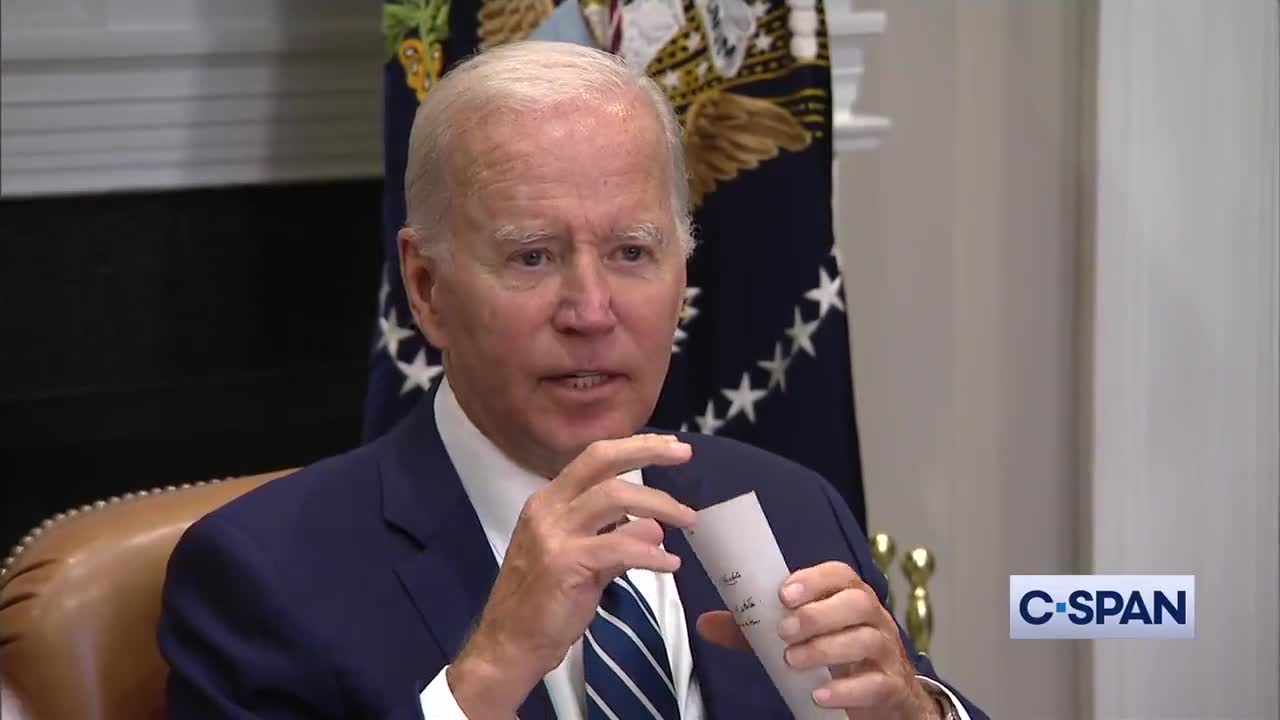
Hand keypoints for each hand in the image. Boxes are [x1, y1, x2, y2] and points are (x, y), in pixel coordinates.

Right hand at [448, 434, 695, 718]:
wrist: (507, 645)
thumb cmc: (541, 604)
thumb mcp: (577, 559)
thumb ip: (611, 538)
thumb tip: (653, 527)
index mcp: (548, 502)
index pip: (593, 458)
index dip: (633, 446)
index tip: (670, 445)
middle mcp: (547, 509)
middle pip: (601, 462)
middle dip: (646, 452)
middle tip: (685, 455)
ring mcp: (554, 535)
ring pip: (614, 497)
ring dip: (658, 505)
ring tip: (688, 519)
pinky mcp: (565, 564)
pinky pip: (620, 548)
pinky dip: (651, 553)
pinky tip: (669, 564)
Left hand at [697, 561, 938, 719]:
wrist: (883, 695)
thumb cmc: (836, 657)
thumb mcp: (794, 639)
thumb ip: (754, 631)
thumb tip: (706, 623)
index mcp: (849, 597)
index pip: (839, 575)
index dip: (813, 580)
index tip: (783, 594)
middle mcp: (873, 619)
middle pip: (857, 603)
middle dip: (817, 614)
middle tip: (784, 631)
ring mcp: (886, 653)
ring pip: (866, 640)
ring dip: (825, 649)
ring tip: (793, 661)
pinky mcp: (890, 686)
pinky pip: (875, 683)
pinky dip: (845, 689)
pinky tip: (818, 694)